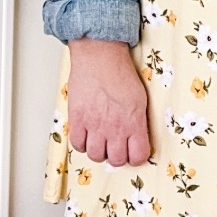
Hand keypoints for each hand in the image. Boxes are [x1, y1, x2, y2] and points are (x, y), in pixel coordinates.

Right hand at [67, 39, 150, 167]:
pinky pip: (77, 145)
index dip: (136, 157)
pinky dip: (82, 143)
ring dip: (98, 151)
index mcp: (134, 122)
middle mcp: (114, 127)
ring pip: (95, 156)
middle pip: (116, 160)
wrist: (100, 57)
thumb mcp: (139, 99)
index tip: (133, 152)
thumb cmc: (119, 73)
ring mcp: (94, 125)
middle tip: (115, 146)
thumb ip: (138, 121)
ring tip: (100, 140)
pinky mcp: (77, 119)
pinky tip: (86, 134)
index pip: (138, 156)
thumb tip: (136, 137)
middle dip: (117, 156)